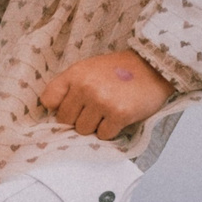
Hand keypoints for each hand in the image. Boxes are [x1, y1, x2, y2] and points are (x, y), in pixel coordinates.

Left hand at [38, 49, 175, 138]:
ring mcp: (102, 101)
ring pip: (84, 130)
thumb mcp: (89, 68)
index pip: (48, 100)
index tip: (70, 107)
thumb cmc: (120, 70)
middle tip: (95, 109)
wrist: (152, 67)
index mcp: (76, 74)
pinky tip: (118, 116)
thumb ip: (70, 86)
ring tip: (108, 111)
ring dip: (95, 126)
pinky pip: (103, 135)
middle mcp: (86, 87)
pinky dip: (110, 130)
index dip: (58, 107)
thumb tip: (53, 110)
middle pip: (66, 120)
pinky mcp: (119, 114)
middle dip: (79, 118)